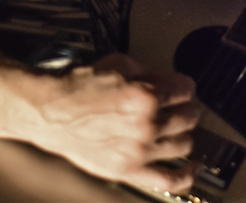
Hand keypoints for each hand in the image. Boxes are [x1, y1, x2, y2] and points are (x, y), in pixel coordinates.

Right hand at [27, 54, 199, 194]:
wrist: (52, 112)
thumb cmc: (83, 87)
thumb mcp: (123, 65)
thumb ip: (153, 74)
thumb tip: (173, 83)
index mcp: (146, 96)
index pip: (187, 90)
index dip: (183, 86)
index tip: (179, 88)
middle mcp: (146, 125)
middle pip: (189, 116)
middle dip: (185, 107)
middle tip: (177, 106)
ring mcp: (138, 151)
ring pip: (184, 144)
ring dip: (183, 133)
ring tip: (174, 128)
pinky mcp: (128, 171)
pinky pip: (168, 180)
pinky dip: (186, 176)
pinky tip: (194, 167)